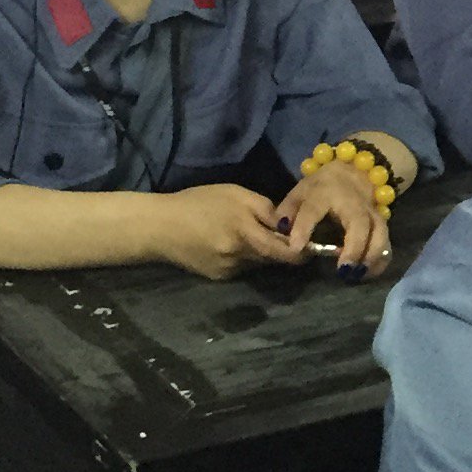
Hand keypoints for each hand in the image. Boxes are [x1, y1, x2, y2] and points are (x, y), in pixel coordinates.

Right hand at [151, 182, 298, 278]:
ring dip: (262, 253)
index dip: (302, 253)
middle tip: (288, 238)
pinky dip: (245, 257)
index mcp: (245, 233)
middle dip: (282, 250)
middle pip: (272, 259)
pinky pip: (242, 267)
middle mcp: (239, 257)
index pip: (284, 252)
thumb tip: (288, 223)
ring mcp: (228, 270)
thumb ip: (265, 209)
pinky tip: (230, 243)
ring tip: (249, 235)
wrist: (158, 226)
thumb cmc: (197, 203)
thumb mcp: (235, 194)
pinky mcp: (218, 277)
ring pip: (258, 263)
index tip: (313, 246)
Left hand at [269, 149, 402, 274]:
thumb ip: (288, 210)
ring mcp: (371, 213)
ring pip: (379, 233)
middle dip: (354, 247)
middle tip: (343, 269)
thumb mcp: (300, 191)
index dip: (303, 228)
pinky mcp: (382, 224)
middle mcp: (353, 203)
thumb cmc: (322, 187)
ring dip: (371, 256)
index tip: (296, 248)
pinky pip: (386, 243)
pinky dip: (381, 260)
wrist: (352, 172)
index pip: (314, 209)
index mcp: (325, 192)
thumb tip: (280, 231)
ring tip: (357, 275)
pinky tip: (369, 274)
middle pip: (359, 223)